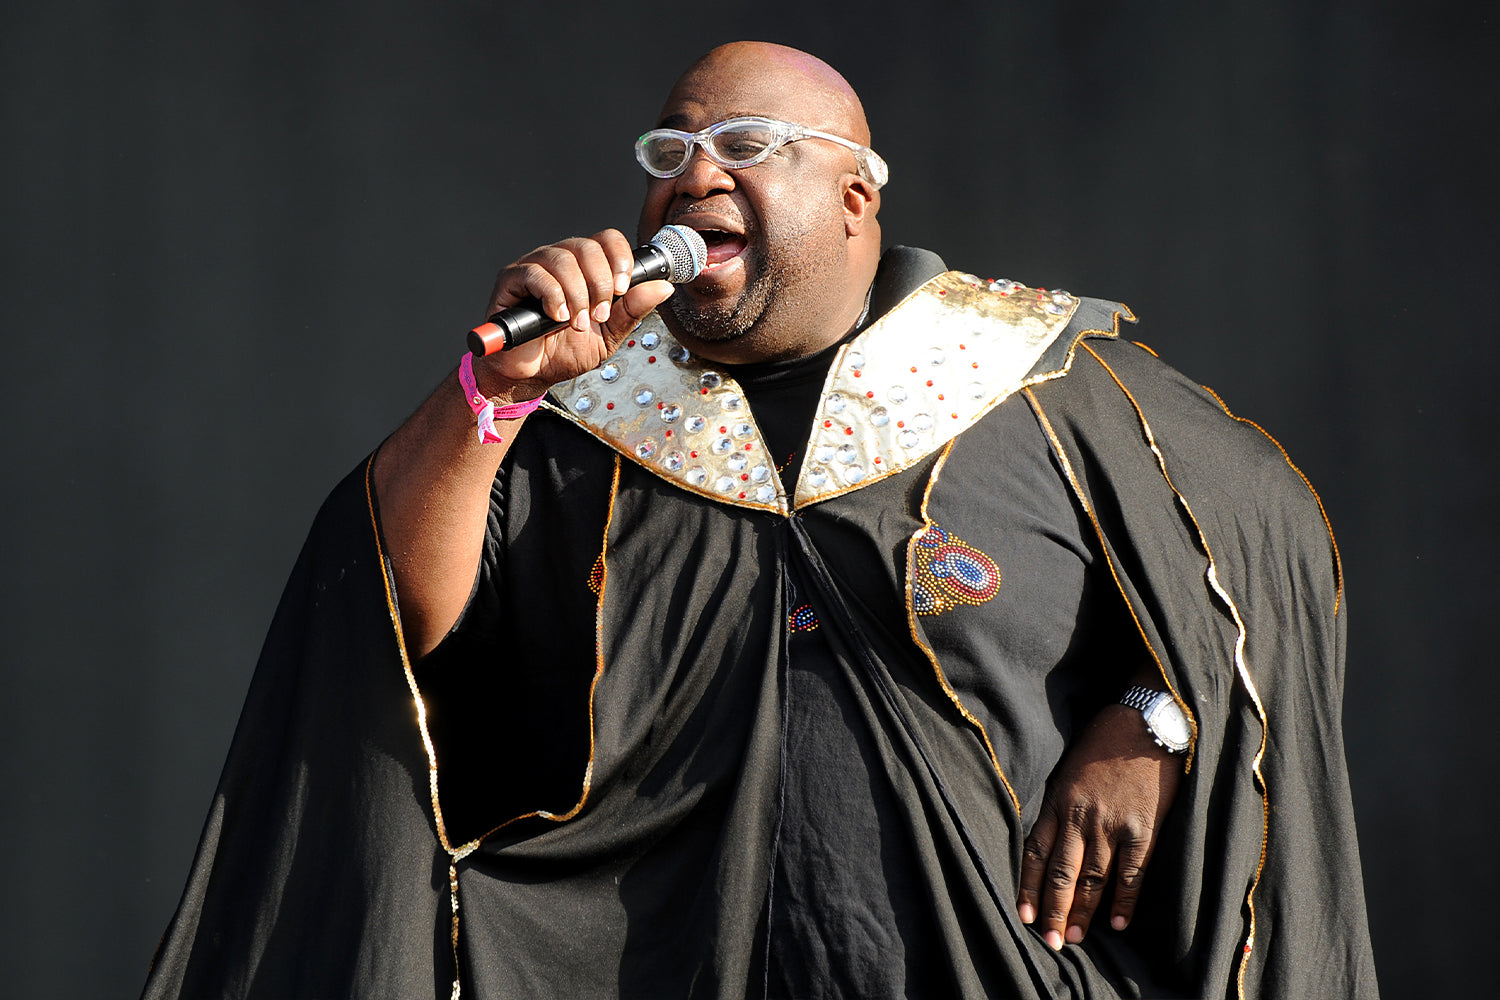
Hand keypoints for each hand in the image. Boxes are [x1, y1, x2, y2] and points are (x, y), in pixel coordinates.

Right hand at [476, 229, 675, 399]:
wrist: (533, 374)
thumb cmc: (566, 352)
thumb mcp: (609, 334)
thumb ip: (633, 310)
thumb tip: (663, 287)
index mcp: (587, 268)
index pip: (608, 240)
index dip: (620, 259)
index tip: (623, 289)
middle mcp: (562, 260)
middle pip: (587, 246)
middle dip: (600, 284)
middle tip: (598, 315)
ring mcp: (536, 266)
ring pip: (563, 259)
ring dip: (577, 295)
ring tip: (577, 323)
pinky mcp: (511, 279)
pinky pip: (535, 274)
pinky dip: (553, 296)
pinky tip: (558, 317)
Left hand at [1016, 704, 1182, 949]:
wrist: (1145, 722)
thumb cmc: (1104, 742)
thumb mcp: (1068, 770)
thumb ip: (1059, 804)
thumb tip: (1051, 840)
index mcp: (1058, 801)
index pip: (1035, 852)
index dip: (1028, 887)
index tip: (1024, 915)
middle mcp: (1080, 817)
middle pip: (1061, 873)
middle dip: (1052, 910)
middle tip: (1049, 941)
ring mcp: (1112, 824)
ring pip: (1092, 879)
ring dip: (1083, 912)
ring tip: (1075, 937)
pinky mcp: (1143, 828)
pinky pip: (1131, 873)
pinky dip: (1123, 901)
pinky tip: (1116, 923)